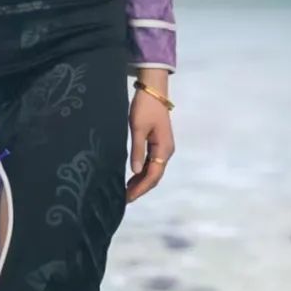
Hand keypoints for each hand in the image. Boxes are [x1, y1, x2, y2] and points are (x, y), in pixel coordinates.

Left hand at [125, 87, 173, 202]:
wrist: (153, 91)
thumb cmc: (145, 107)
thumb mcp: (138, 128)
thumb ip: (137, 150)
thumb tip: (136, 172)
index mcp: (163, 149)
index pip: (153, 175)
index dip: (141, 188)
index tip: (128, 198)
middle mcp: (166, 151)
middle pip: (155, 176)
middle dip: (141, 188)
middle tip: (124, 199)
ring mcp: (163, 148)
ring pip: (154, 171)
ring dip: (141, 182)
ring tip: (127, 192)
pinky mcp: (158, 144)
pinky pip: (152, 163)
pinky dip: (143, 172)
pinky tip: (132, 178)